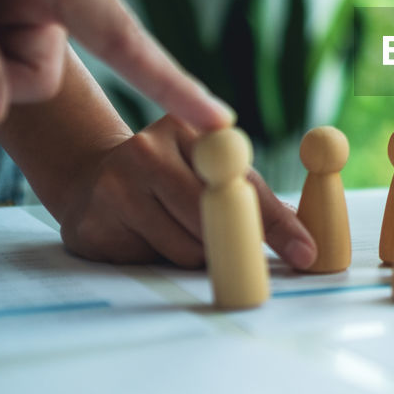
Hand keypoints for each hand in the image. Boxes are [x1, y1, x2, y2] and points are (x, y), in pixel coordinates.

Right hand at [57, 115, 316, 268]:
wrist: (89, 178)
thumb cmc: (169, 174)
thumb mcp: (210, 168)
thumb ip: (254, 195)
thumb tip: (305, 239)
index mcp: (186, 128)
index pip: (241, 180)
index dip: (274, 221)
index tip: (304, 252)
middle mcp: (146, 151)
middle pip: (213, 218)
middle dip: (238, 243)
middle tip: (254, 264)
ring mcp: (114, 189)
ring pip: (186, 248)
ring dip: (199, 255)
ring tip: (180, 232)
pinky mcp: (91, 227)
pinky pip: (151, 263)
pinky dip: (162, 260)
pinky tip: (147, 239)